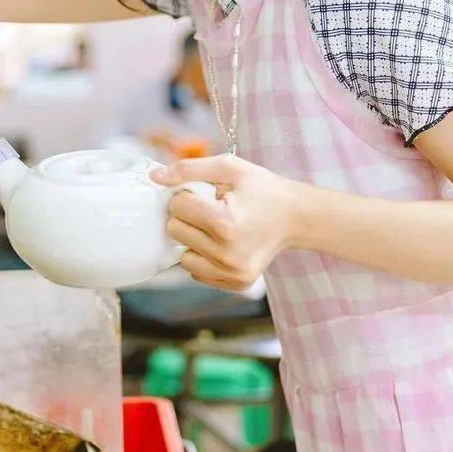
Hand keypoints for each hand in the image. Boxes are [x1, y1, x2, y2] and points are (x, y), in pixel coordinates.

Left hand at [152, 155, 301, 290]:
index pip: (178, 206)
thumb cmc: (263, 189)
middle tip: (212, 210)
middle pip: (175, 231)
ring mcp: (232, 272)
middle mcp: (227, 253)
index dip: (188, 195)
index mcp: (225, 222)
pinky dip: (204, 258)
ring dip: (193, 240)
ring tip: (217, 228)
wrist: (297, 218)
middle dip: (188, 217)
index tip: (208, 194)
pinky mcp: (236, 284)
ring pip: (183, 256)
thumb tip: (155, 177)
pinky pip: (197, 273)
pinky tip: (224, 245)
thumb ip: (188, 169)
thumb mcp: (230, 168)